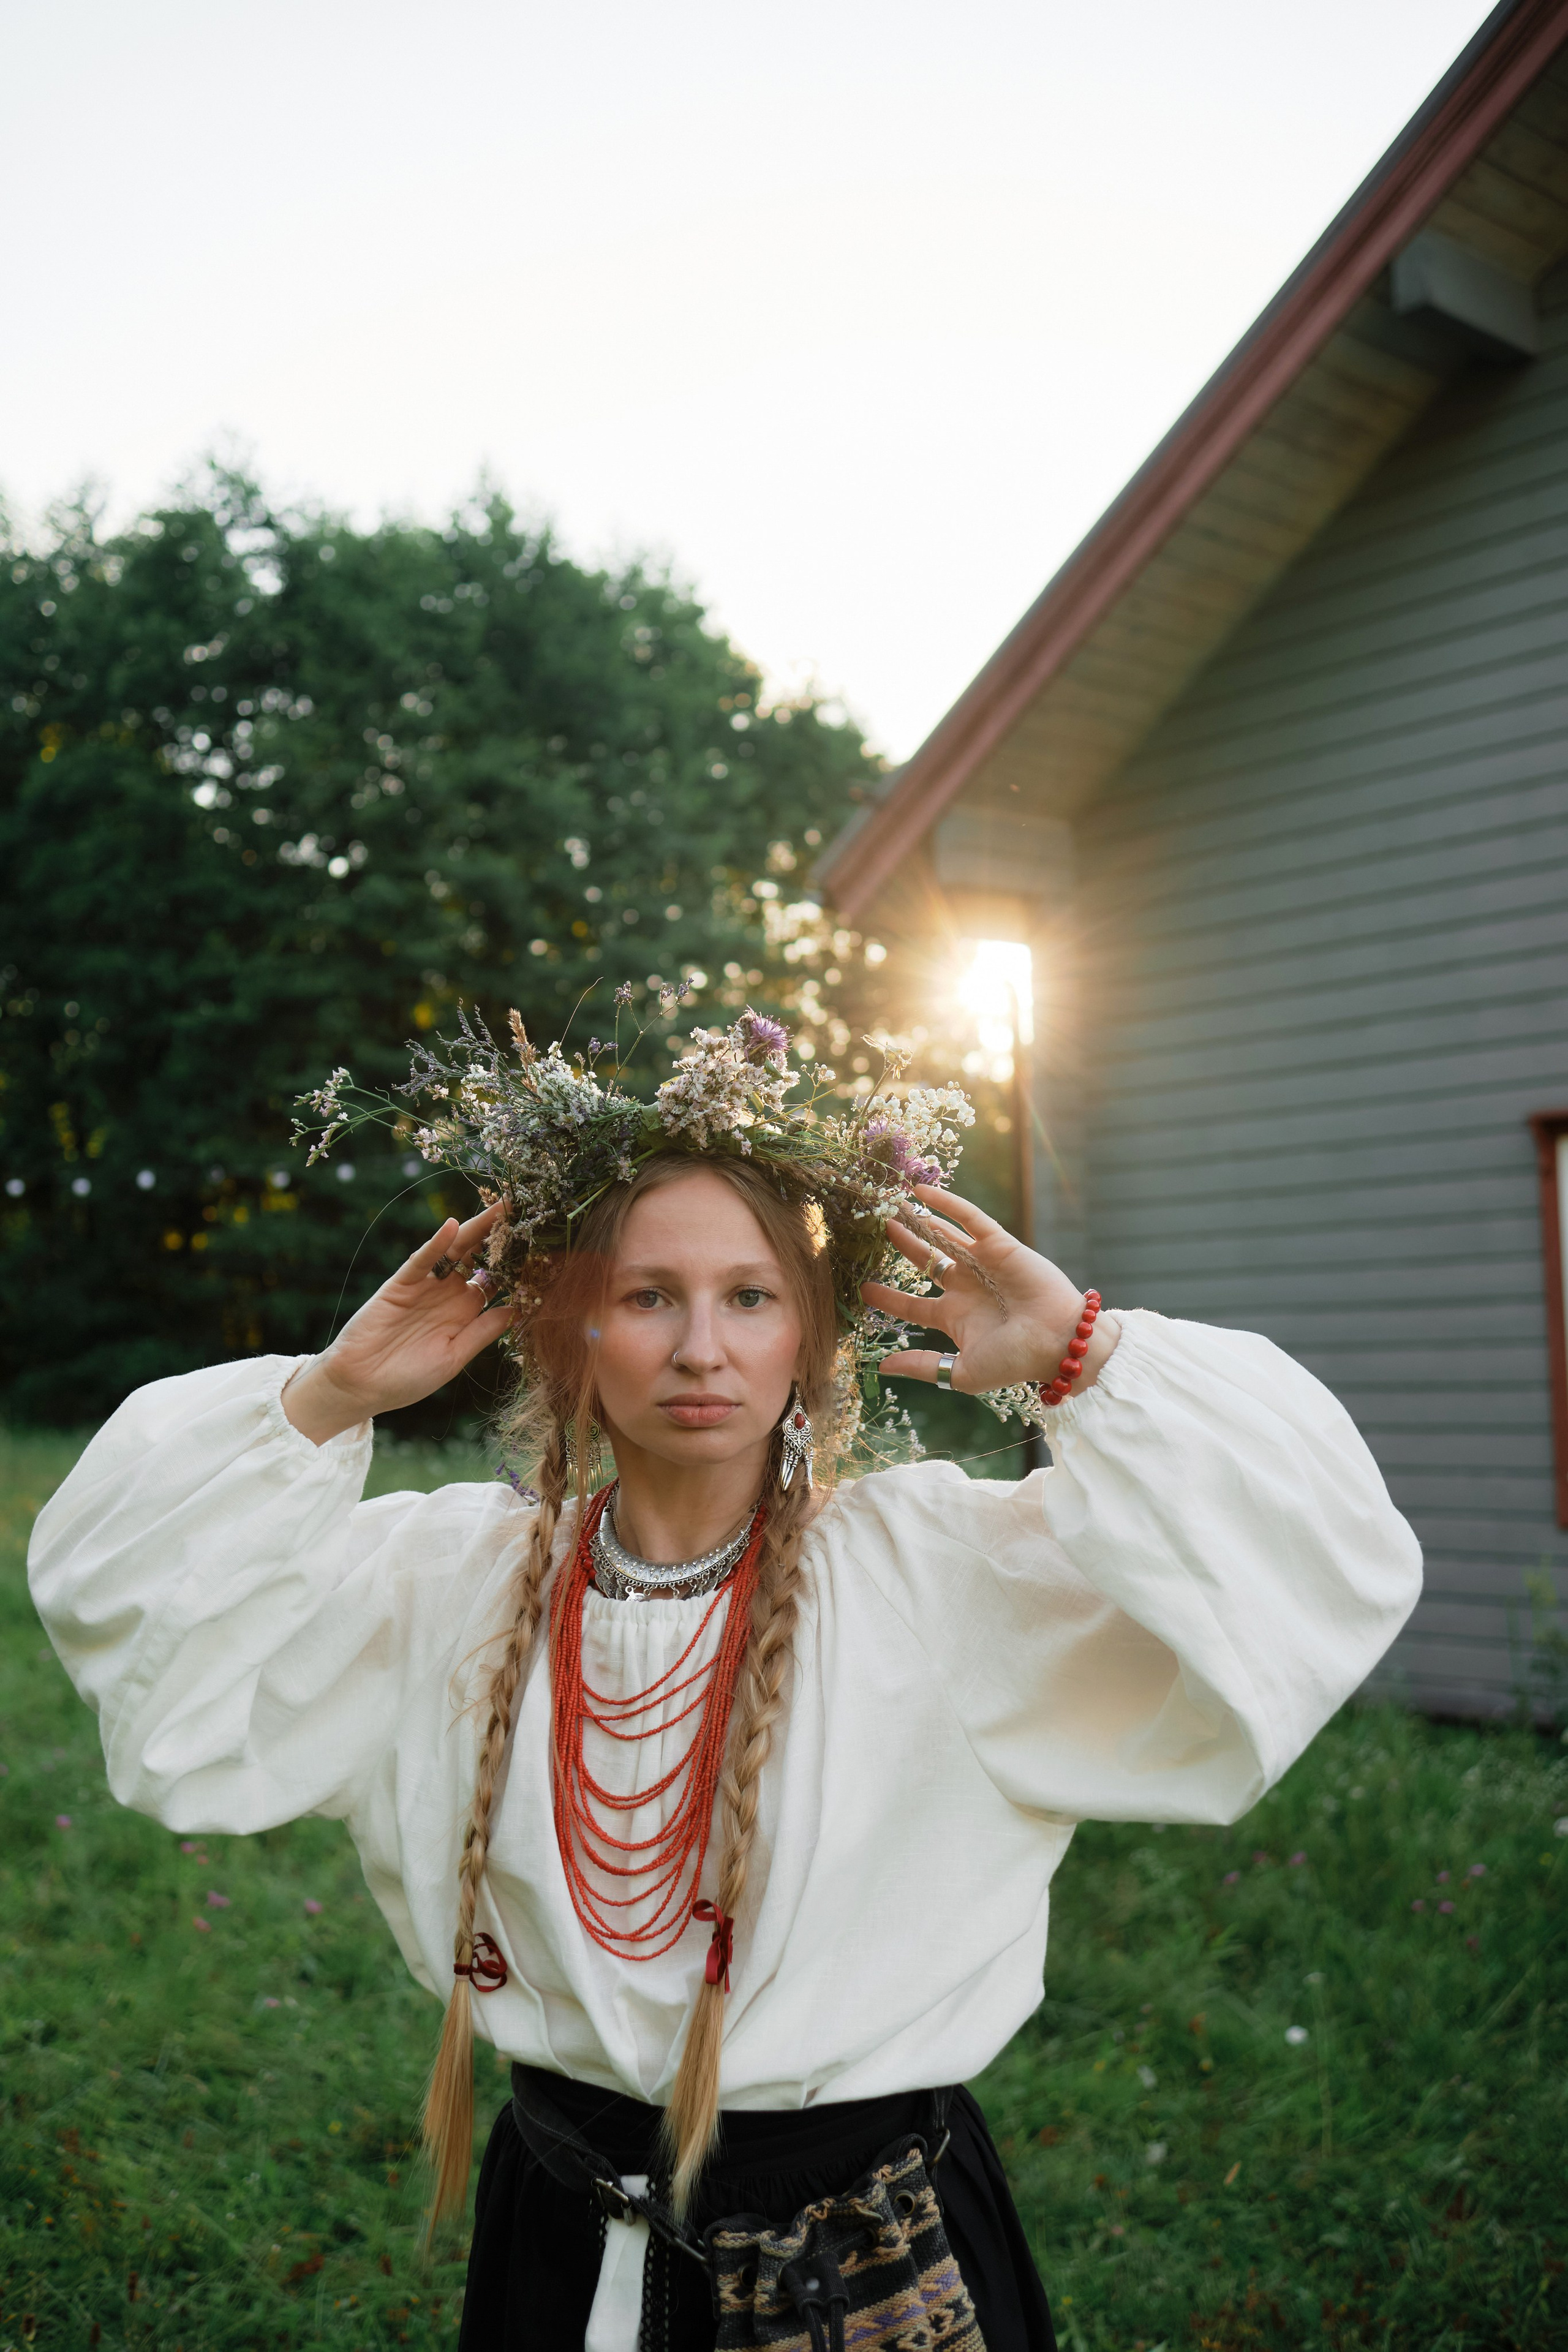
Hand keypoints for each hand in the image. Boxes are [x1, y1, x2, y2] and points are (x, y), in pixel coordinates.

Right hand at [282, 1205, 513, 1444]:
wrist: (360, 1387)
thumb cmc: (406, 1380)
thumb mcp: (453, 1358)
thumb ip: (483, 1332)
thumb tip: (519, 1309)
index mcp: (465, 1312)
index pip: (497, 1280)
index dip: (518, 1265)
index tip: (547, 1246)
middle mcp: (448, 1293)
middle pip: (481, 1257)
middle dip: (502, 1235)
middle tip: (527, 1209)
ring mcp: (425, 1286)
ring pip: (455, 1250)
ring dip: (476, 1229)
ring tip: (501, 1207)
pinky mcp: (400, 1285)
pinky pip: (421, 1260)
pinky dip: (435, 1244)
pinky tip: (452, 1227)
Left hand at [859, 1184, 1119, 1397]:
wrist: (1058, 1342)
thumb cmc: (1014, 1361)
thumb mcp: (962, 1371)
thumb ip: (923, 1366)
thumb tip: (881, 1367)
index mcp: (956, 1317)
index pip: (913, 1306)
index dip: (888, 1297)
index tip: (862, 1288)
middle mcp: (966, 1287)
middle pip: (925, 1260)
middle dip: (902, 1246)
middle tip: (875, 1227)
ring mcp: (982, 1263)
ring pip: (943, 1235)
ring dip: (918, 1221)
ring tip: (891, 1205)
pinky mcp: (999, 1244)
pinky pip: (969, 1218)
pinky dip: (946, 1203)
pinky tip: (920, 1191)